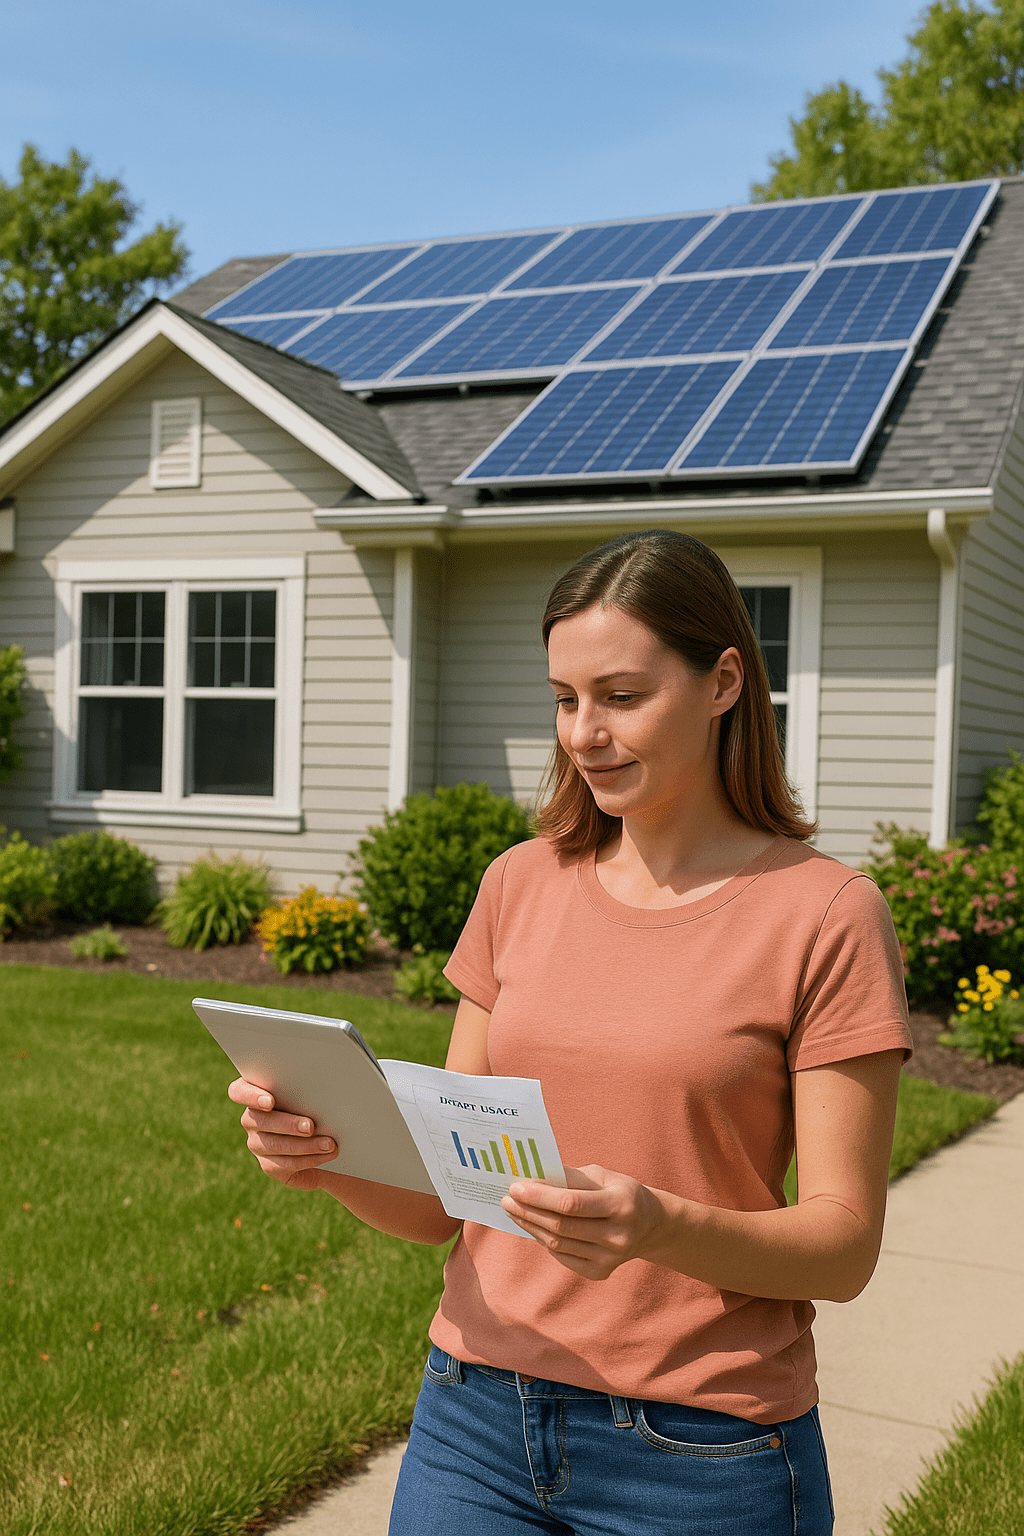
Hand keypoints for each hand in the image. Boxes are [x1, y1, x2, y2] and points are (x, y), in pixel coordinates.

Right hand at [227, 1078, 336, 1190]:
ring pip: (274, 1144)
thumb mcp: (312, 1095)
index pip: (238, 1091)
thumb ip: (307, 1090)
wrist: (324, 1139)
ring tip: (328, 1144)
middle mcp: (251, 1118)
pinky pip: (285, 1164)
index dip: (250, 1096)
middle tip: (311, 1126)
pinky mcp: (268, 1164)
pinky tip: (325, 1155)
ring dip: (305, 1145)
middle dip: (288, 1124)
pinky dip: (309, 1159)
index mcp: (256, 1093)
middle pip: (261, 1121)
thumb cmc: (318, 1106)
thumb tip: (325, 1085)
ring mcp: (257, 1143)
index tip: (270, 1102)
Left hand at [501, 1164, 667, 1280]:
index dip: (539, 1197)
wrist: (650, 1225)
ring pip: (558, 1244)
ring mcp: (610, 1259)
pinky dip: (544, 1241)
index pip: (571, 1204)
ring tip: (514, 1212)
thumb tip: (531, 1179)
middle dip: (529, 1211)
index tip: (515, 1187)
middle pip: (561, 1226)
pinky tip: (533, 1226)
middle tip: (506, 1199)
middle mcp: (618, 1236)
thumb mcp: (602, 1176)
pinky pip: (563, 1257)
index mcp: (621, 1205)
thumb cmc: (620, 1192)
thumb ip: (568, 1178)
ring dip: (531, 1227)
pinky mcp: (601, 1273)